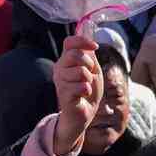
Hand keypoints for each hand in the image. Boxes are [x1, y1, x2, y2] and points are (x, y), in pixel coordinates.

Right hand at [53, 36, 101, 155]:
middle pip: (75, 54)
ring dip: (89, 80)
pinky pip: (81, 86)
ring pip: (80, 71)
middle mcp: (60, 68)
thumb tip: (90, 42)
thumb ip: (90, 56)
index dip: (83, 41)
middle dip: (89, 64)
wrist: (84, 114)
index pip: (69, 42)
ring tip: (85, 87)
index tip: (95, 47)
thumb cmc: (88, 91)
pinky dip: (87, 90)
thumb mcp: (93, 70)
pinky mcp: (63, 94)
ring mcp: (60, 81)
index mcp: (66, 60)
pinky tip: (83, 95)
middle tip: (90, 75)